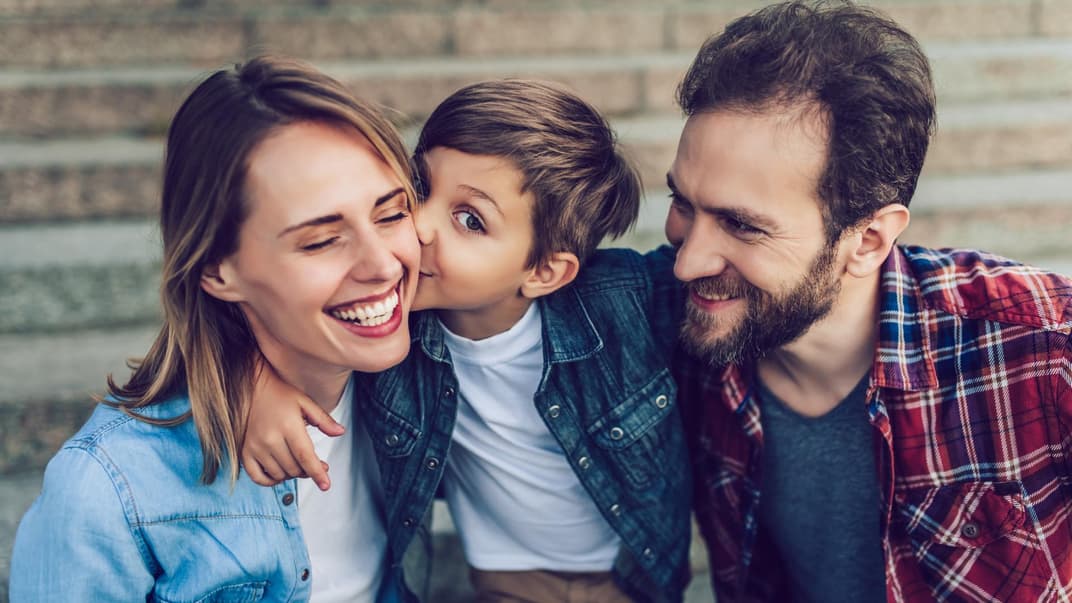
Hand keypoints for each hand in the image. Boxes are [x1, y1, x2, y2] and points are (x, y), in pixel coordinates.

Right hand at [241, 357, 344, 490]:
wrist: (250, 388)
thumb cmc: (281, 395)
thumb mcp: (305, 403)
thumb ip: (323, 420)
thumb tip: (340, 432)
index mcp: (288, 426)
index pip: (305, 456)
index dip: (317, 473)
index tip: (326, 485)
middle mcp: (270, 438)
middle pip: (294, 468)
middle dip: (308, 471)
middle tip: (316, 464)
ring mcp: (255, 447)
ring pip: (279, 474)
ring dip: (292, 474)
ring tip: (298, 463)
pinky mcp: (244, 452)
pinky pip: (258, 477)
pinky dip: (271, 481)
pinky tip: (280, 473)